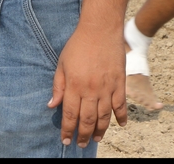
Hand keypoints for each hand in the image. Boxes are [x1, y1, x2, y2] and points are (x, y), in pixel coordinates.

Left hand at [49, 21, 125, 146]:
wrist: (100, 30)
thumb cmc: (78, 45)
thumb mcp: (62, 64)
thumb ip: (58, 86)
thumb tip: (52, 105)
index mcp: (74, 85)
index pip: (70, 114)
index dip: (68, 129)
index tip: (66, 140)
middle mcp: (91, 90)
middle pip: (88, 119)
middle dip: (83, 134)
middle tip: (80, 144)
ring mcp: (107, 88)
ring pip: (104, 116)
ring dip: (100, 131)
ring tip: (96, 139)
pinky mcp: (120, 83)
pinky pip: (121, 105)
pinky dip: (121, 117)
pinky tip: (120, 125)